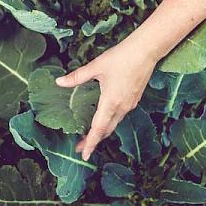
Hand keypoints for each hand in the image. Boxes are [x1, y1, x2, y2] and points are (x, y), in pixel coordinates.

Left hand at [55, 37, 159, 160]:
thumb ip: (77, 77)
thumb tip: (59, 82)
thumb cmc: (121, 57)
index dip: (90, 143)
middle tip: (80, 148)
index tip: (84, 154)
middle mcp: (122, 107)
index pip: (98, 129)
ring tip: (90, 135)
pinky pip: (120, 115)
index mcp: (111, 102)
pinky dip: (110, 122)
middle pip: (106, 130)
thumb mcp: (96, 66)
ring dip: (102, 131)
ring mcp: (130, 104)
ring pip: (114, 123)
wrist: (146, 50)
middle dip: (94, 140)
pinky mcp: (134, 99)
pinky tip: (104, 118)